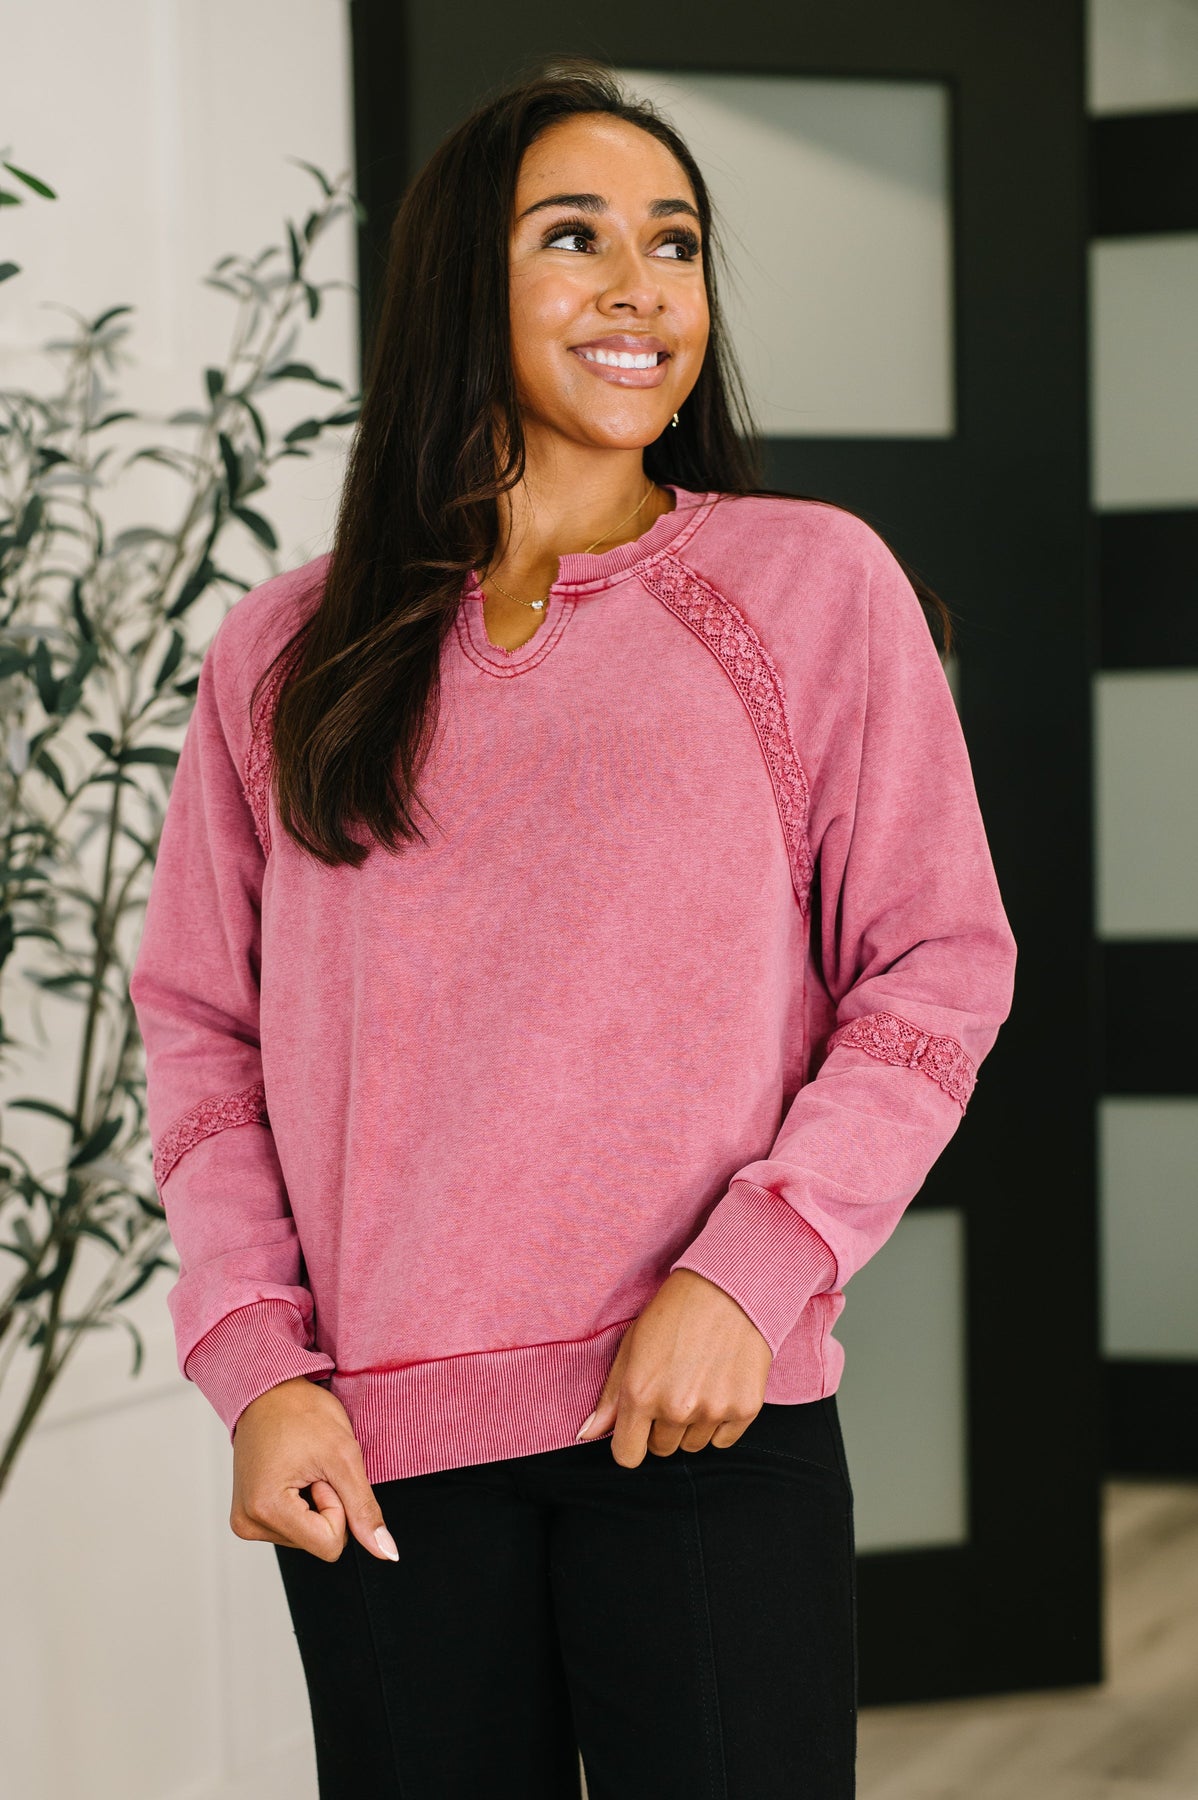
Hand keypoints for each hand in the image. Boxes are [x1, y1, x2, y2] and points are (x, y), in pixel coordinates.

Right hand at [230, 1374, 398, 1563]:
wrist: (270, 1391)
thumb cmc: (301, 1412)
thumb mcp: (343, 1456)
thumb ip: (364, 1509)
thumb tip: (385, 1552)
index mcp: (265, 1509)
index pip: (329, 1544)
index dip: (339, 1506)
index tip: (324, 1473)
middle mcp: (248, 1522)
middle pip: (318, 1542)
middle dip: (327, 1504)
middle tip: (312, 1466)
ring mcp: (245, 1521)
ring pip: (308, 1536)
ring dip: (315, 1502)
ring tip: (301, 1467)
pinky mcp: (248, 1516)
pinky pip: (294, 1528)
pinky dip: (302, 1503)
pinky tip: (292, 1474)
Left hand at [576, 1269, 773, 1467]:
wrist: (729, 1287)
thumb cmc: (675, 1311)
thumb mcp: (632, 1345)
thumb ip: (610, 1396)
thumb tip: (588, 1433)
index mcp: (640, 1393)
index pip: (628, 1456)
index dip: (631, 1441)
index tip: (638, 1426)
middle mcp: (676, 1408)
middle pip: (661, 1450)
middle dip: (662, 1426)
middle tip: (673, 1386)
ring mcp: (713, 1410)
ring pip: (693, 1445)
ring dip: (692, 1424)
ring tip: (697, 1381)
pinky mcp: (745, 1408)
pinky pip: (724, 1440)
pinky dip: (720, 1421)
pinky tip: (719, 1386)